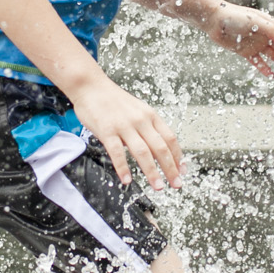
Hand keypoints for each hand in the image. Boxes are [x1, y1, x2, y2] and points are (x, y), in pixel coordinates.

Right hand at [68, 75, 186, 189]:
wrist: (91, 86)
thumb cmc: (113, 100)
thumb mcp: (137, 109)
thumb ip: (147, 126)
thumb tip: (158, 147)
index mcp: (150, 115)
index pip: (170, 138)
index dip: (178, 156)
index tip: (183, 171)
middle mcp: (140, 120)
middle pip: (160, 148)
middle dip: (170, 168)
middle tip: (176, 184)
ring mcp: (124, 126)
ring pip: (143, 152)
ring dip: (152, 171)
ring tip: (158, 186)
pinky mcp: (107, 130)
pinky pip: (117, 152)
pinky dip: (123, 168)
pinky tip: (127, 180)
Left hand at [206, 4, 273, 77]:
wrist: (214, 20)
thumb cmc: (234, 16)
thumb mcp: (254, 20)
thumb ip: (270, 29)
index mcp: (269, 25)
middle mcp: (265, 35)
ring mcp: (256, 44)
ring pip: (273, 57)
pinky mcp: (246, 52)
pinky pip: (258, 62)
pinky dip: (265, 69)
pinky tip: (272, 75)